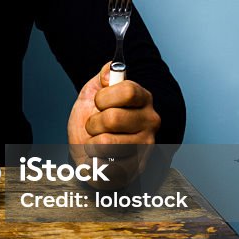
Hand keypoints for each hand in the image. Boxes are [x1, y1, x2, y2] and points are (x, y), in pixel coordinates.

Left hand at [67, 62, 160, 188]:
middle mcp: (150, 121)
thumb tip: (110, 69)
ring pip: (106, 143)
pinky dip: (94, 162)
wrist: (88, 150)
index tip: (98, 103)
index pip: (127, 91)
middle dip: (93, 123)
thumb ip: (103, 77)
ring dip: (91, 143)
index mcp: (142, 99)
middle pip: (113, 118)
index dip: (104, 97)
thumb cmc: (93, 121)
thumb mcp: (93, 93)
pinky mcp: (136, 169)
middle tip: (95, 127)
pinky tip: (100, 158)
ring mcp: (146, 146)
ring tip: (97, 143)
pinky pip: (107, 166)